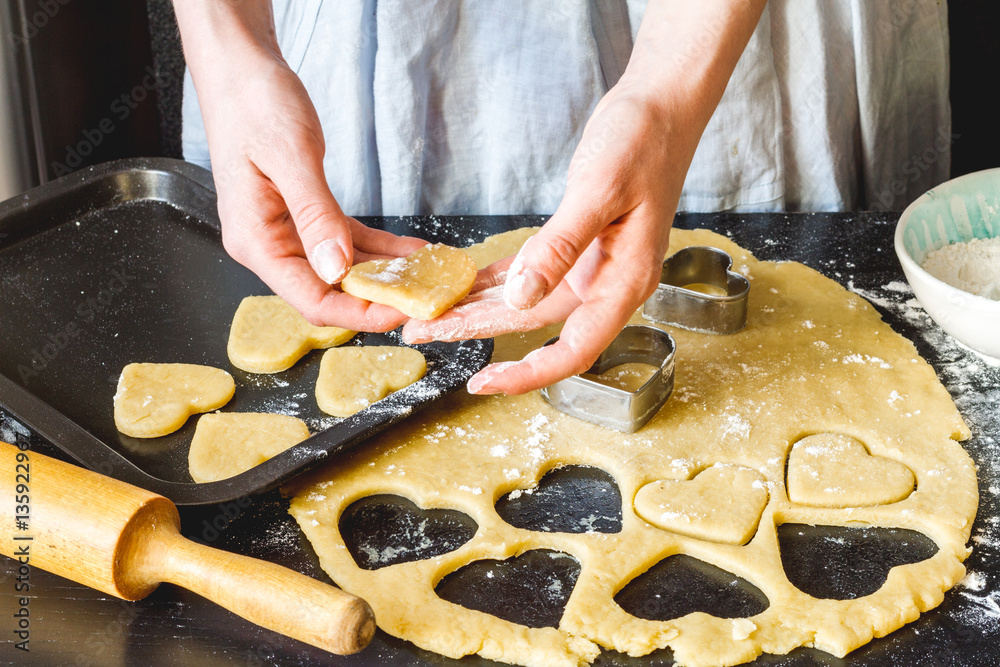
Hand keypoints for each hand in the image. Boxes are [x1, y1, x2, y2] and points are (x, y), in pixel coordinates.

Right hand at [176, 3, 425, 330]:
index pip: (310, 299)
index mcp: (256, 240)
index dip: (358, 313)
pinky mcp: (302, 215)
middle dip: (376, 299)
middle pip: (327, 291)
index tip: (402, 313)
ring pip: (340, 269)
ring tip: (427, 276)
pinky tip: (409, 251)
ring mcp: (285, 231)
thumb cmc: (254, 103)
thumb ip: (314, 215)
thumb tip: (336, 268)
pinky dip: (377, 248)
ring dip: (383, 275)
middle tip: (425, 297)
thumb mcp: (291, 156)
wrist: (240, 68)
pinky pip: (344, 241)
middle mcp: (268, 244)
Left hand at [404, 82, 688, 392]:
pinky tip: (461, 285)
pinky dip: (494, 279)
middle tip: (421, 332)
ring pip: (525, 300)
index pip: (575, 350)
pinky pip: (528, 271)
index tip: (483, 383)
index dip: (529, 374)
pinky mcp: (575, 245)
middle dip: (476, 331)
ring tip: (430, 313)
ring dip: (478, 307)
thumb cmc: (644, 143)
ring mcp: (589, 266)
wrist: (662, 108)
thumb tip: (520, 298)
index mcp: (623, 282)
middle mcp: (605, 283)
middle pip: (534, 325)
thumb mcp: (599, 191)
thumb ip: (560, 247)